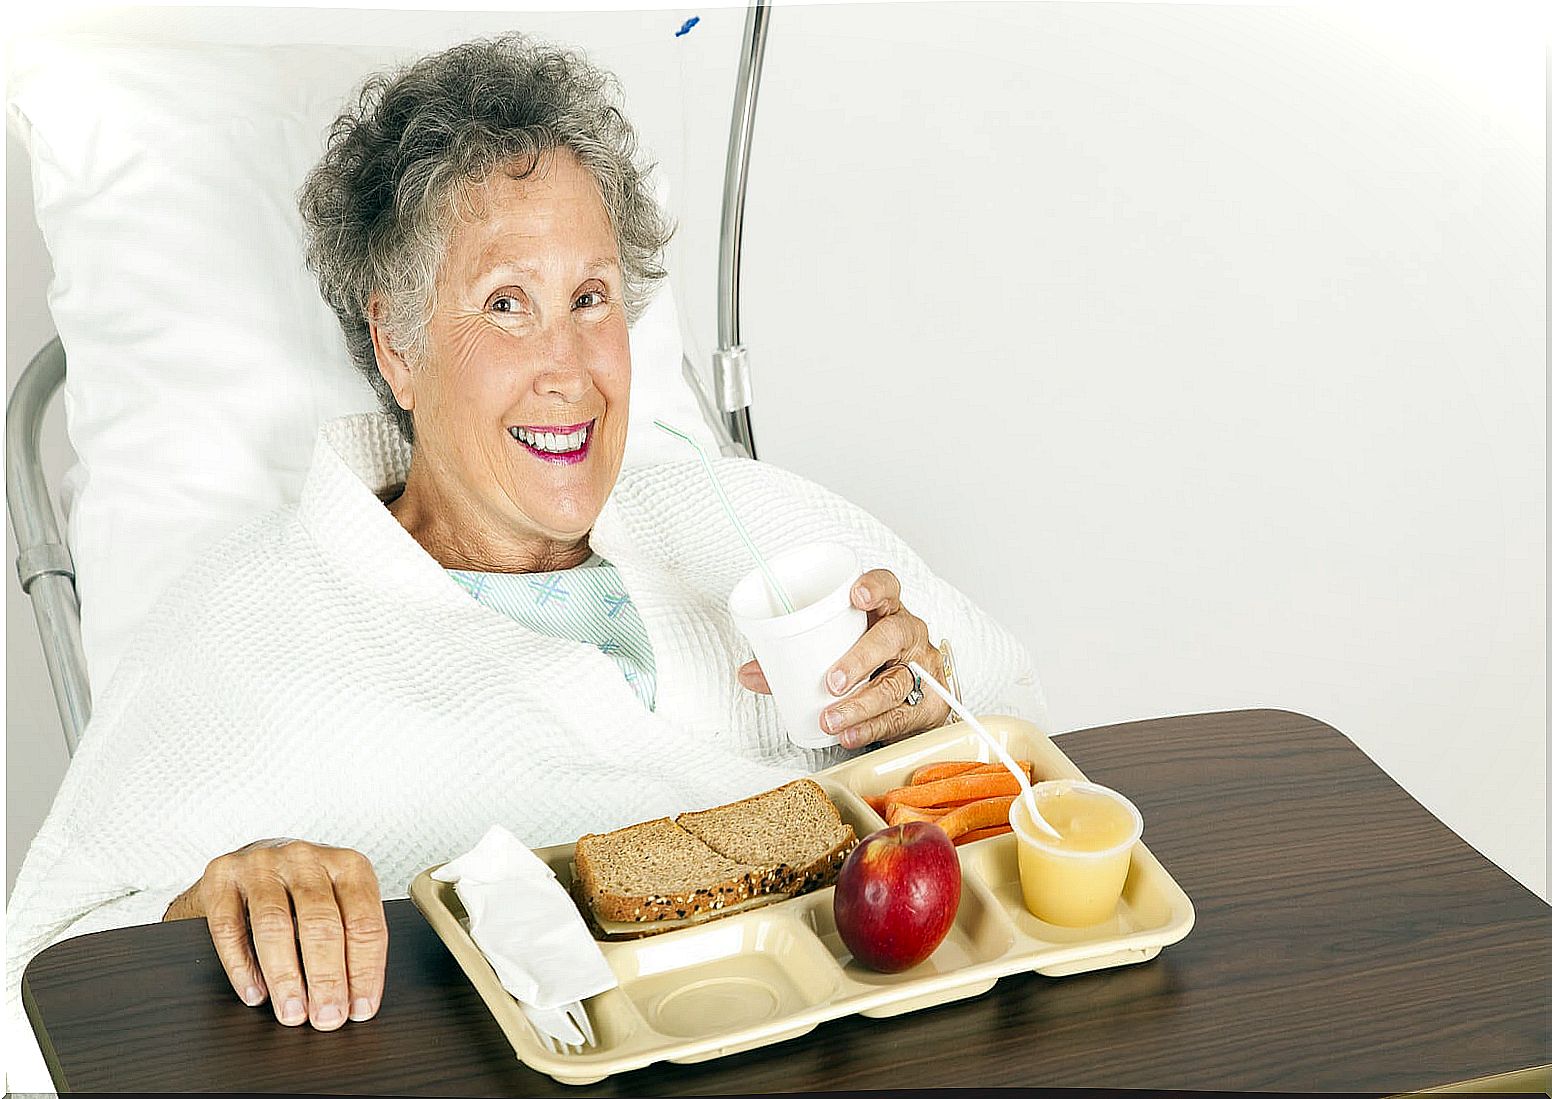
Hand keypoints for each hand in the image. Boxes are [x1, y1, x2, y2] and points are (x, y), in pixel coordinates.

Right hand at [163, 838, 387, 1029]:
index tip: (360, 1007)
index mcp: (348, 865)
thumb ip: (350, 941)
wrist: (248, 866)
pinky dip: (242, 966)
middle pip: (321, 923)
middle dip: (326, 978)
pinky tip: (254, 993)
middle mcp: (306, 859)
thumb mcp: (338, 904)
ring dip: (285, 977)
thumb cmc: (301, 893)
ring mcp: (261, 864)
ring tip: (292, 1012)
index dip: (364, 970)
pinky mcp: (220, 876)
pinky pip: (229, 927)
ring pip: (275, 925)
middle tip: (327, 1017)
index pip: (364, 921)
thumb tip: (356, 1002)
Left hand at [737, 568, 947, 748]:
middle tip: (832, 681)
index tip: (856, 596)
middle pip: (891, 638)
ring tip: (831, 719)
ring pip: (895, 684)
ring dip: (859, 705)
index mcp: (886, 612)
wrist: (920, 695)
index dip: (875, 587)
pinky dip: (870, 728)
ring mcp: (920, 670)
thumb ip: (795, 660)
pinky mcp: (926, 704)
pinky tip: (850, 734)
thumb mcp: (842, 649)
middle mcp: (908, 636)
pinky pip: (899, 717)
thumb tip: (750, 672)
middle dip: (859, 659)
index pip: (888, 587)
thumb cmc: (875, 662)